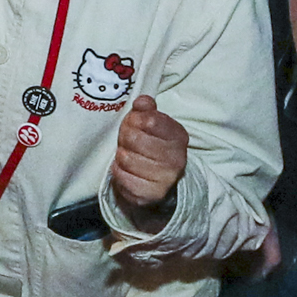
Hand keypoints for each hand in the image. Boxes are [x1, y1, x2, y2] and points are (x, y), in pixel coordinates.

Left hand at [110, 94, 188, 226]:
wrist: (158, 181)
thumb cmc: (150, 145)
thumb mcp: (152, 123)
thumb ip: (146, 109)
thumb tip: (141, 102)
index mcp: (178, 136)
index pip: (150, 120)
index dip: (134, 119)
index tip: (133, 122)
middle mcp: (177, 158)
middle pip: (134, 137)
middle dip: (124, 136)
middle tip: (125, 140)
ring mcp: (165, 179)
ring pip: (126, 158)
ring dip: (120, 154)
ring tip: (126, 154)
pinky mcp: (150, 194)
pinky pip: (121, 177)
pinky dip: (117, 171)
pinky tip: (124, 169)